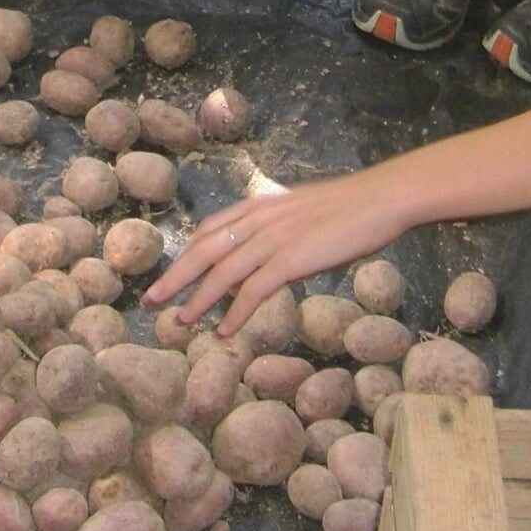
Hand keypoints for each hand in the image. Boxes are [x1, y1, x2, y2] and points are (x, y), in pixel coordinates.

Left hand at [144, 167, 398, 335]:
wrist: (380, 199)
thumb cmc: (349, 207)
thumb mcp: (300, 211)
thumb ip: (277, 227)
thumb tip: (264, 250)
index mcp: (259, 206)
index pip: (208, 229)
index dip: (185, 254)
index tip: (169, 273)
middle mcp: (259, 219)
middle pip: (204, 250)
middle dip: (176, 277)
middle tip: (151, 300)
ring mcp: (275, 238)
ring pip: (223, 272)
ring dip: (198, 300)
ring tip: (180, 321)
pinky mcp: (293, 258)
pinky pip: (255, 289)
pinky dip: (236, 312)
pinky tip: (226, 331)